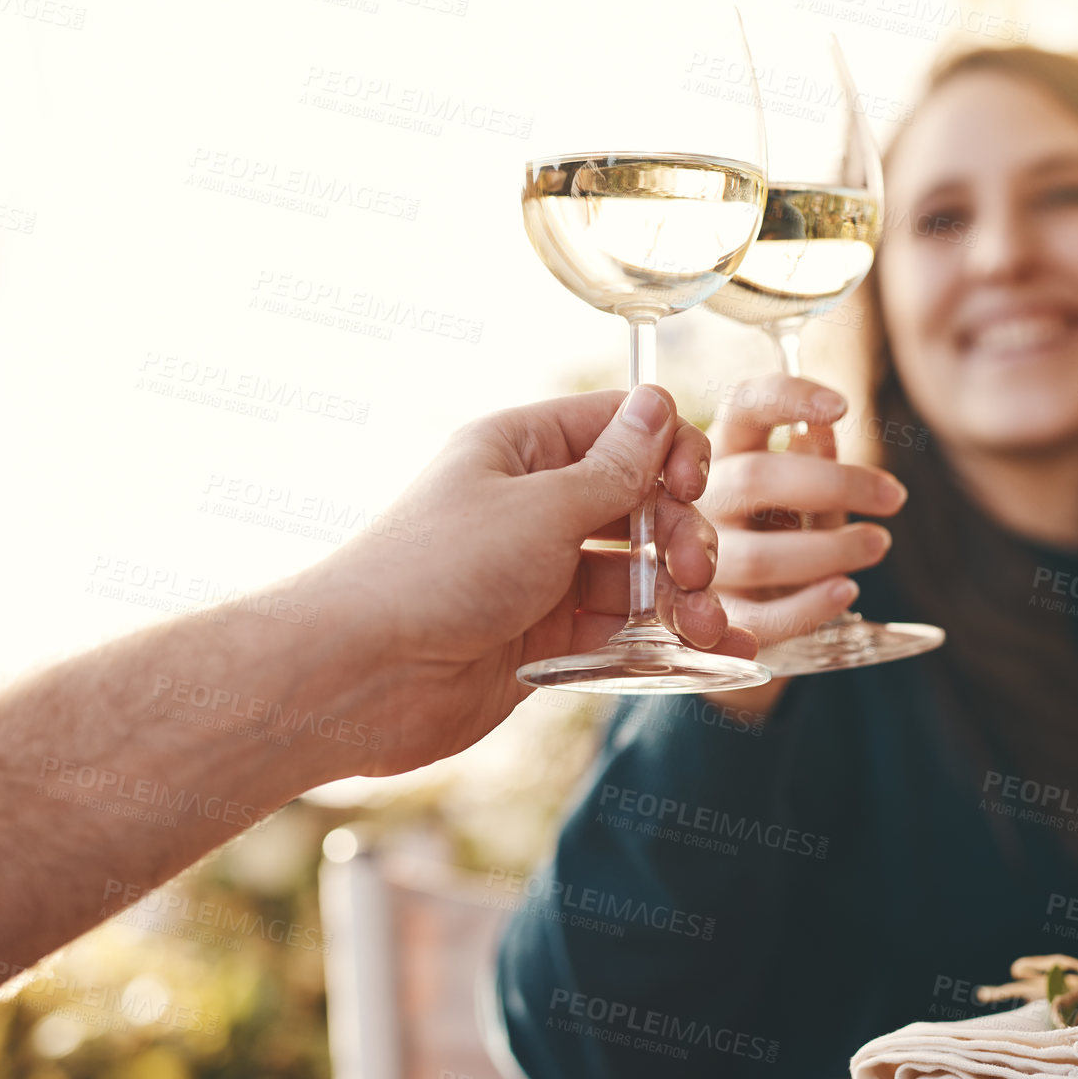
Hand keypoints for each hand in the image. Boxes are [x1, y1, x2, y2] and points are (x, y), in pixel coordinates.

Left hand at [304, 385, 754, 775]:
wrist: (363, 675)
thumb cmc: (437, 571)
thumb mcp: (541, 507)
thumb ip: (615, 469)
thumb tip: (659, 403)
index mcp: (523, 450)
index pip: (620, 427)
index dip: (669, 450)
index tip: (689, 486)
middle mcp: (535, 506)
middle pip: (640, 503)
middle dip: (681, 533)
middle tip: (692, 572)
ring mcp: (541, 575)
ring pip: (636, 573)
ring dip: (683, 595)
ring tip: (707, 628)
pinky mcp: (544, 638)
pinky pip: (618, 630)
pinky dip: (663, 640)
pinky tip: (713, 652)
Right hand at [701, 372, 906, 652]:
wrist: (744, 614)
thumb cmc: (781, 535)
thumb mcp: (801, 496)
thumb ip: (811, 467)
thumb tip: (820, 432)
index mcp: (723, 453)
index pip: (743, 407)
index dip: (787, 398)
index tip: (842, 407)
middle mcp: (699, 502)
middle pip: (757, 478)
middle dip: (837, 484)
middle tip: (893, 496)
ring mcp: (695, 565)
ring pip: (760, 555)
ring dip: (832, 549)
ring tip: (877, 543)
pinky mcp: (711, 623)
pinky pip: (760, 617)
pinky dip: (809, 605)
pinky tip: (845, 590)